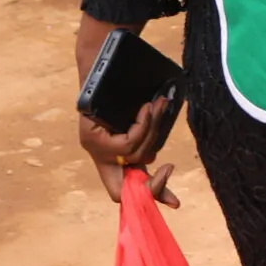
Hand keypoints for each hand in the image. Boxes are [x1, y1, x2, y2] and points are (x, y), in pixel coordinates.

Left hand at [78, 94, 180, 208]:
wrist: (100, 64)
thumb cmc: (121, 88)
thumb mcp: (138, 120)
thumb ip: (143, 140)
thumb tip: (153, 160)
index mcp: (111, 157)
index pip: (124, 191)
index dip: (149, 197)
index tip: (174, 202)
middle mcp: (99, 157)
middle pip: (122, 191)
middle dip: (149, 186)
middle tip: (169, 170)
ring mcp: (93, 148)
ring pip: (133, 157)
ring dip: (152, 133)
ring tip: (158, 107)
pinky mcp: (90, 138)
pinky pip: (126, 144)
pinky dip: (143, 126)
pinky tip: (145, 109)